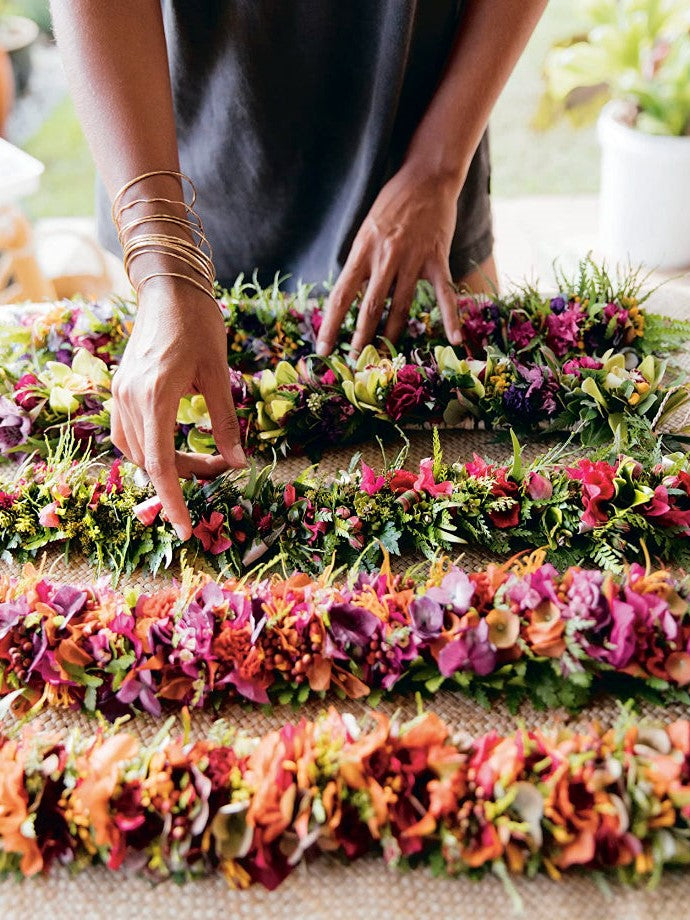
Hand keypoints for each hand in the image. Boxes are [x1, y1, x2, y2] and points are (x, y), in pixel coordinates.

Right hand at [111, 277, 245, 539]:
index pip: (160, 464)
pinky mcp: (121, 388)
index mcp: (155, 396)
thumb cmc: (199, 323)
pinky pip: (131, 433)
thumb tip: (238, 463)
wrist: (168, 286)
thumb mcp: (220, 373)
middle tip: (223, 472)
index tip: (186, 531)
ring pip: (137, 451)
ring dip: (169, 464)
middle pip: (151, 460)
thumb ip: (226, 421)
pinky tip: (180, 443)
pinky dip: (154, 447)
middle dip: (185, 477)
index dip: (174, 501)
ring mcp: (120, 394)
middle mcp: (129, 399)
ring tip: (206, 461)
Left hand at [316, 165, 462, 356]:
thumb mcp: (366, 229)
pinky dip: (450, 317)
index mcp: (362, 250)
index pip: (341, 295)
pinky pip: (445, 294)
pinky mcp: (437, 259)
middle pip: (369, 307)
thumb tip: (350, 292)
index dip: (331, 324)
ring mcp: (412, 259)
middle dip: (360, 337)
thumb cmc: (393, 203)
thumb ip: (361, 261)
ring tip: (384, 355)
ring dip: (392, 334)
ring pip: (401, 306)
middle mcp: (385, 258)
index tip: (323, 347)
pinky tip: (453, 338)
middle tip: (354, 360)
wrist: (427, 176)